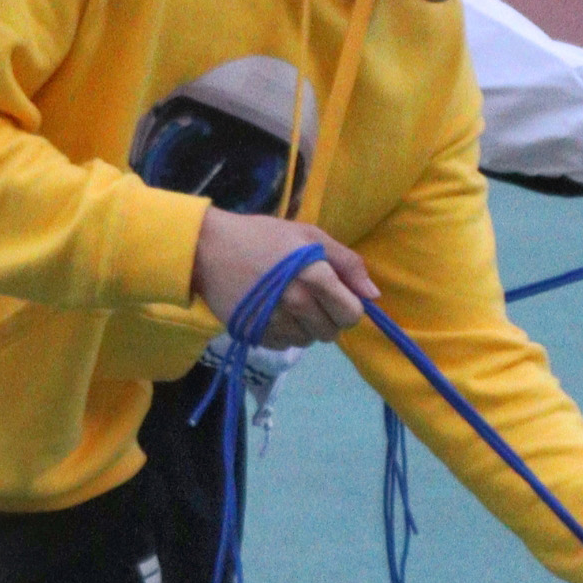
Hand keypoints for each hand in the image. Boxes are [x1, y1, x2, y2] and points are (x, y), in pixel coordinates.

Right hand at [190, 210, 375, 346]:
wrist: (208, 249)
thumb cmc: (263, 236)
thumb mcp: (310, 236)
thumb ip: (347, 263)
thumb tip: (373, 296)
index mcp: (316, 277)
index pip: (352, 314)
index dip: (350, 306)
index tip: (337, 295)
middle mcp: (298, 304)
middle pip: (332, 332)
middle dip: (329, 318)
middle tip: (311, 297)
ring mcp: (275, 323)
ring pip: (309, 341)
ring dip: (306, 327)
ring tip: (288, 301)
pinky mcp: (256, 335)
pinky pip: (285, 345)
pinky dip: (284, 333)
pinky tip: (273, 312)